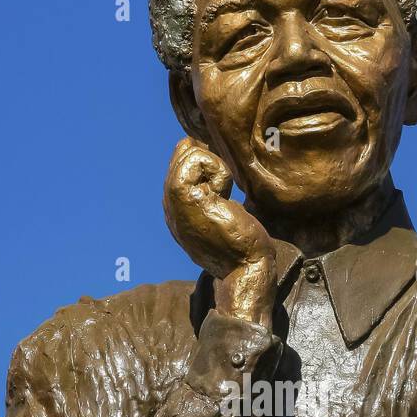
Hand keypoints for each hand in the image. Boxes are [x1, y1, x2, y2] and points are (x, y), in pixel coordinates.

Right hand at [163, 138, 275, 325]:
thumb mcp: (217, 212)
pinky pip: (198, 159)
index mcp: (176, 210)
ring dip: (214, 166)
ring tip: (223, 195)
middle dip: (209, 162)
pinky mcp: (187, 198)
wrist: (246, 268)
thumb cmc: (241, 243)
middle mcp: (170, 206)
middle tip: (223, 194)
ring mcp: (175, 202)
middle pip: (181, 153)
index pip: (180, 162)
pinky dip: (218, 170)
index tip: (221, 194)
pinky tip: (224, 196)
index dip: (206, 166)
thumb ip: (203, 190)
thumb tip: (196, 149)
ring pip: (187, 152)